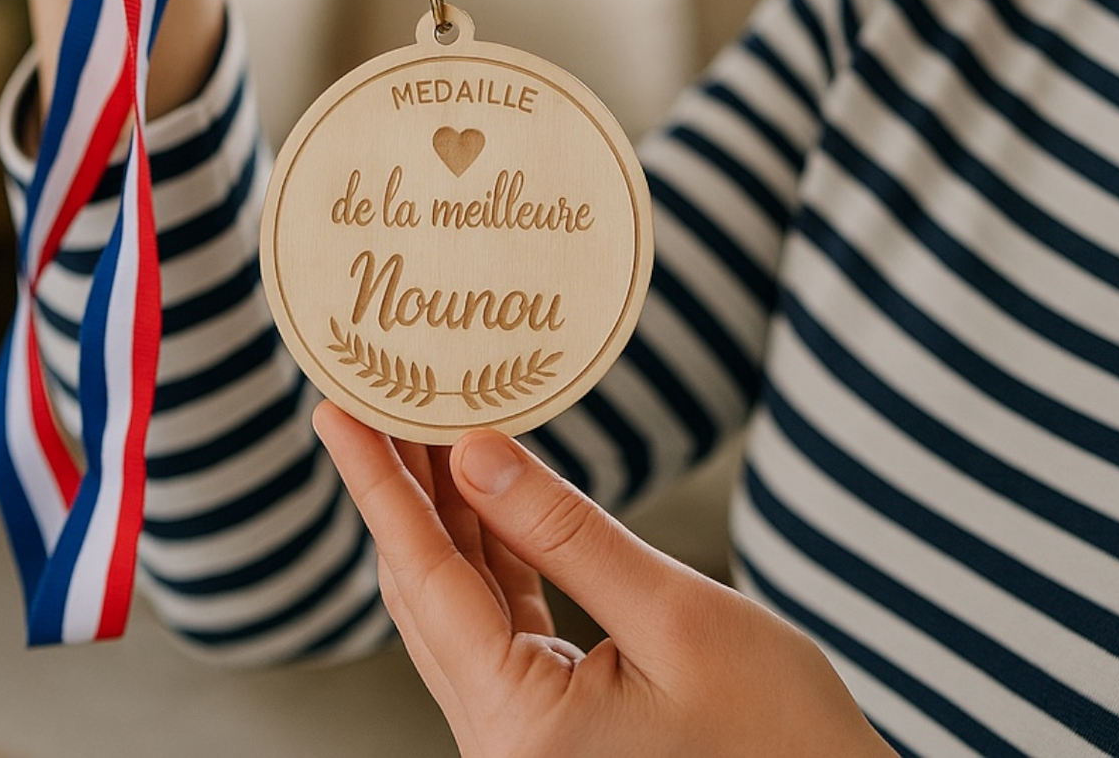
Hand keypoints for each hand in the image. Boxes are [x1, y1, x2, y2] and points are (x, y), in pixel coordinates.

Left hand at [314, 404, 895, 757]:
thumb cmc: (782, 738)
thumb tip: (475, 452)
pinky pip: (499, 624)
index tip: (336, 413)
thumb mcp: (678, 617)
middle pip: (427, 591)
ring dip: (444, 515)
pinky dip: (491, 554)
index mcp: (521, 728)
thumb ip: (566, 533)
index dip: (376, 485)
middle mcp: (502, 744)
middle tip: (382, 395)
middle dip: (402, 488)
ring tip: (426, 426)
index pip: (424, 579)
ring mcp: (523, 740)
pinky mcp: (552, 724)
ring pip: (458, 606)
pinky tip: (488, 492)